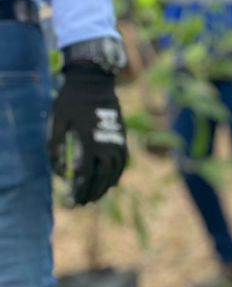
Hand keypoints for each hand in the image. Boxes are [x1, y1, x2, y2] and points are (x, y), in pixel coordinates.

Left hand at [48, 65, 128, 205]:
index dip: (78, 189)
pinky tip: (109, 183)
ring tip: (94, 197)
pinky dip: (116, 177)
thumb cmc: (71, 100)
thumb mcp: (56, 120)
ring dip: (104, 188)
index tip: (71, 199)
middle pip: (101, 178)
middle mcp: (107, 145)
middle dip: (91, 193)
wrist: (95, 82)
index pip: (85, 173)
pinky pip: (122, 164)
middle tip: (82, 204)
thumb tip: (59, 172)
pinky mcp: (123, 139)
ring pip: (114, 174)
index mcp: (89, 141)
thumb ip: (54, 147)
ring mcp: (117, 143)